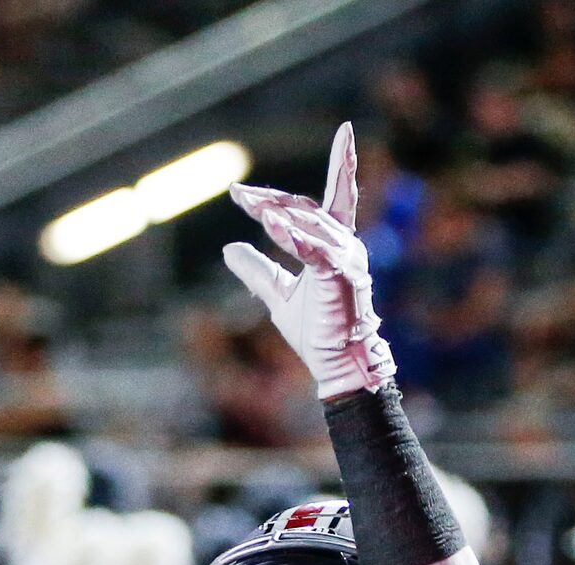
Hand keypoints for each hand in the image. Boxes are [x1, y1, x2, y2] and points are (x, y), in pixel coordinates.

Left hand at [223, 121, 395, 401]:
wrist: (337, 362)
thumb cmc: (316, 330)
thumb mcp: (277, 294)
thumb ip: (257, 271)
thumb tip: (228, 249)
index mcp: (331, 244)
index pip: (310, 205)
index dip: (275, 195)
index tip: (237, 191)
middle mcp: (343, 243)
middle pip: (303, 208)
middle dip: (270, 199)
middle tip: (238, 194)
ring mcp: (345, 257)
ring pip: (310, 223)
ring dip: (278, 213)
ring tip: (249, 205)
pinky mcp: (341, 275)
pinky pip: (316, 251)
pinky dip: (294, 237)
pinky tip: (271, 226)